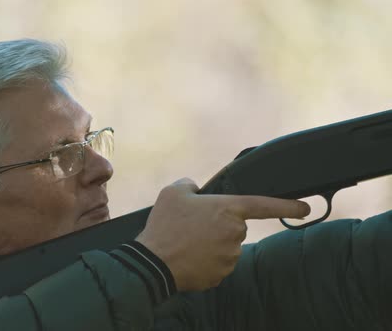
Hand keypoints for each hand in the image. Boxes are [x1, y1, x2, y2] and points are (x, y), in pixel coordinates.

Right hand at [135, 177, 309, 291]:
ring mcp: (229, 257)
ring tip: (186, 242)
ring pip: (225, 246)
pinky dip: (205, 260)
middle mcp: (234, 234)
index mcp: (227, 209)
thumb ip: (190, 185)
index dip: (287, 206)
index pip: (264, 205)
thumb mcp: (173, 192)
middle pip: (234, 227)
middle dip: (217, 225)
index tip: (305, 208)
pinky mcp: (220, 275)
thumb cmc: (165, 225)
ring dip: (210, 243)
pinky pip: (217, 263)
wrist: (154, 261)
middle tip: (192, 226)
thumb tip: (196, 190)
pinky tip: (188, 256)